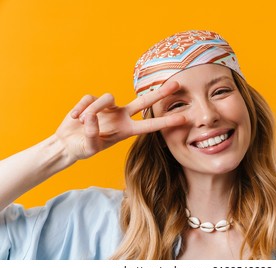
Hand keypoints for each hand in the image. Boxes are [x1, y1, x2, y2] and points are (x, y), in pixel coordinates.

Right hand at [55, 81, 185, 161]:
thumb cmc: (82, 148)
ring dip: (92, 110)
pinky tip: (73, 118)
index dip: (165, 122)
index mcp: (125, 130)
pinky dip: (79, 109)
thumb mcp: (89, 148)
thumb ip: (92, 135)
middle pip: (143, 101)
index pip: (148, 125)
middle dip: (160, 93)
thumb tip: (92, 117)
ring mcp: (108, 108)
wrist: (67, 143)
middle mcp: (120, 116)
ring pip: (107, 98)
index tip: (183, 119)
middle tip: (177, 85)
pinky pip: (89, 99)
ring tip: (81, 123)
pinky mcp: (93, 101)